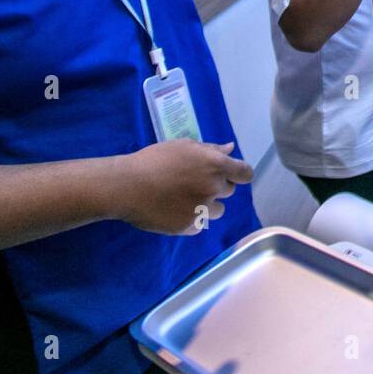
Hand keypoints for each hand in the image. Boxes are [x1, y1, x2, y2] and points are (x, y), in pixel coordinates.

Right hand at [112, 139, 253, 234]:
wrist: (127, 186)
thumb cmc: (154, 160)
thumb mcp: (183, 146)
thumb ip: (211, 149)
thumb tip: (231, 148)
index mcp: (215, 165)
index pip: (245, 174)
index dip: (238, 174)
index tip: (228, 175)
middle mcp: (213, 188)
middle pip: (229, 191)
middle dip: (216, 186)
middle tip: (192, 182)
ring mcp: (203, 209)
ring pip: (218, 210)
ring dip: (208, 205)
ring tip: (184, 198)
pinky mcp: (190, 227)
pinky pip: (201, 224)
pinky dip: (192, 218)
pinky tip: (175, 210)